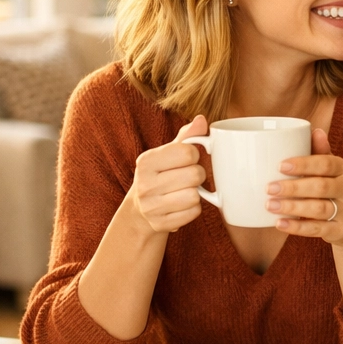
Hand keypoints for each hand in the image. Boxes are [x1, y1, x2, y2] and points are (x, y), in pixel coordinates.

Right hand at [127, 116, 207, 237]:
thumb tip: (201, 120)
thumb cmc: (161, 174)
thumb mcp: (169, 152)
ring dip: (196, 193)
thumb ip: (187, 136)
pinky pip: (193, 213)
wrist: (141, 209)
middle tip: (188, 177)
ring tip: (184, 190)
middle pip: (195, 175)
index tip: (187, 160)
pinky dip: (193, 209)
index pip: (189, 152)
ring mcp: (151, 207)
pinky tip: (182, 205)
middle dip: (198, 175)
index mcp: (146, 161)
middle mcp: (145, 184)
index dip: (195, 155)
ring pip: (195, 196)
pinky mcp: (160, 224)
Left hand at [267, 130, 342, 245]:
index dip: (304, 164)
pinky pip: (317, 229)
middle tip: (269, 187)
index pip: (326, 163)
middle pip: (320, 187)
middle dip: (294, 187)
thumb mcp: (332, 170)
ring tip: (270, 205)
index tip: (280, 165)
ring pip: (318, 209)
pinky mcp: (339, 230)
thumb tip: (315, 130)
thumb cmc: (335, 189)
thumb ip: (321, 152)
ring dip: (292, 207)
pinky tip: (279, 223)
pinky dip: (297, 227)